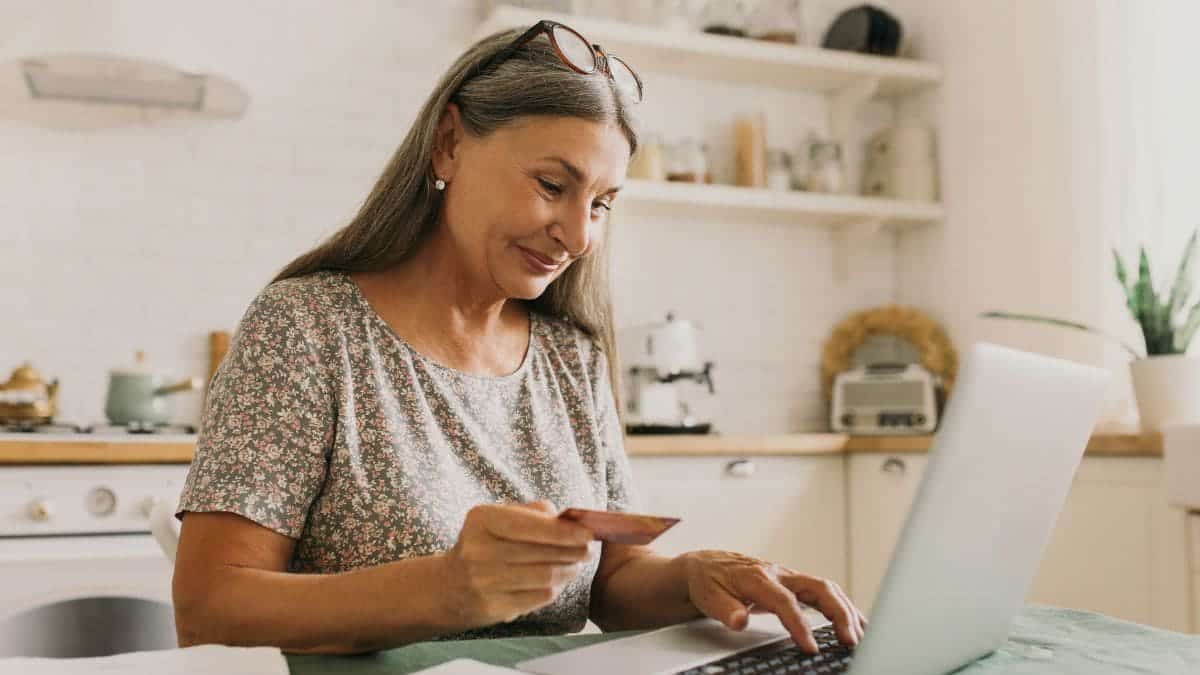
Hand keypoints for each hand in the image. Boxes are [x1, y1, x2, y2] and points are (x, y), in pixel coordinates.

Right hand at [443, 500, 594, 626]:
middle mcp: (479, 550)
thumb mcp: (499, 518)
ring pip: (545, 577)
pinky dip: (555, 588)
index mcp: (482, 519)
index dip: (564, 531)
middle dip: (573, 551)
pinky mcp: (492, 607)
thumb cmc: (485, 545)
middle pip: (542, 553)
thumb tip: (569, 520)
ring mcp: (484, 581)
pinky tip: (557, 581)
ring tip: (575, 566)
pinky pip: (539, 597)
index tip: (589, 533)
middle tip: (588, 550)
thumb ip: (533, 512)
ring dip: (568, 571)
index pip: (531, 525)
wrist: (449, 587)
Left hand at [680, 550, 866, 653]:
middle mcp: (779, 574)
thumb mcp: (708, 596)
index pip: (785, 601)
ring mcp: (790, 577)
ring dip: (847, 611)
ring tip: (861, 637)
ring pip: (828, 589)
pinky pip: (826, 593)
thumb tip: (739, 620)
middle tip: (851, 641)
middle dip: (839, 614)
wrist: (706, 565)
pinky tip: (857, 624)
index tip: (811, 648)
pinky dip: (843, 607)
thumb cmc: (709, 581)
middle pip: (819, 588)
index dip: (800, 625)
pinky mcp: (796, 584)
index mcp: (758, 577)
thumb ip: (724, 609)